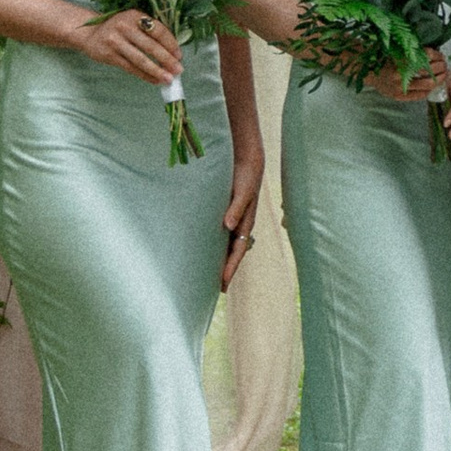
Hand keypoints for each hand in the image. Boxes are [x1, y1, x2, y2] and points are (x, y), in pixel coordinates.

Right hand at [79, 5, 188, 85]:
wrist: (90, 34)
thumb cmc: (118, 29)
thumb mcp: (132, 22)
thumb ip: (149, 31)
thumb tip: (172, 51)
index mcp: (135, 15)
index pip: (157, 30)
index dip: (170, 43)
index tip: (179, 55)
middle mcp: (124, 26)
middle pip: (150, 45)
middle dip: (166, 59)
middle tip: (178, 69)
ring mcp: (115, 41)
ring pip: (140, 59)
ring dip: (157, 70)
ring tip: (168, 79)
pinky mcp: (109, 55)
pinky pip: (130, 68)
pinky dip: (144, 75)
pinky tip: (154, 80)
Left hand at [219, 134, 263, 286]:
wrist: (247, 160)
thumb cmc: (246, 177)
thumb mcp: (243, 192)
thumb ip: (236, 208)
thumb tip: (228, 226)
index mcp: (245, 223)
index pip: (238, 252)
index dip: (230, 268)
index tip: (222, 284)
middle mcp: (239, 225)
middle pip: (232, 254)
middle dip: (225, 270)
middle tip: (215, 289)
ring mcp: (232, 220)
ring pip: (225, 246)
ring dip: (219, 260)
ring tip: (208, 275)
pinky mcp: (224, 213)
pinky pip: (219, 234)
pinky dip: (214, 245)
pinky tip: (203, 251)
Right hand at [365, 48, 447, 102]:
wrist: (368, 71)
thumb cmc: (385, 59)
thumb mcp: (398, 50)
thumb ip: (414, 52)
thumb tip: (435, 54)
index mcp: (401, 58)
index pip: (426, 56)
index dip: (437, 56)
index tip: (441, 56)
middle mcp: (400, 73)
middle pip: (430, 71)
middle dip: (441, 68)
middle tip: (445, 66)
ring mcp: (400, 86)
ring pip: (428, 85)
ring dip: (439, 80)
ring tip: (443, 76)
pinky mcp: (399, 96)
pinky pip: (420, 95)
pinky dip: (429, 90)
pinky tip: (433, 86)